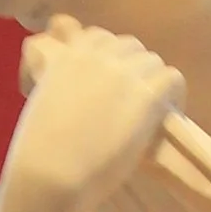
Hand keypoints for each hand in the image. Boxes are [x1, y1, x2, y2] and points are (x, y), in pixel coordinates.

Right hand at [2, 15, 186, 211]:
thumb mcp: (41, 103)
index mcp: (67, 55)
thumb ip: (61, 86)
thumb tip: (79, 96)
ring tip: (150, 112)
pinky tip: (164, 117)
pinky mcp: (146, 94)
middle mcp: (96, 54)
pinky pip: (171, 79)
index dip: (110, 60)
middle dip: (132, 70)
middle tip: (133, 101)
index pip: (100, 38)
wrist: (52, 173)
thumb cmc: (37, 152)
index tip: (111, 84)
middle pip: (129, 47)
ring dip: (152, 83)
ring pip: (152, 62)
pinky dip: (173, 96)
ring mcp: (123, 72)